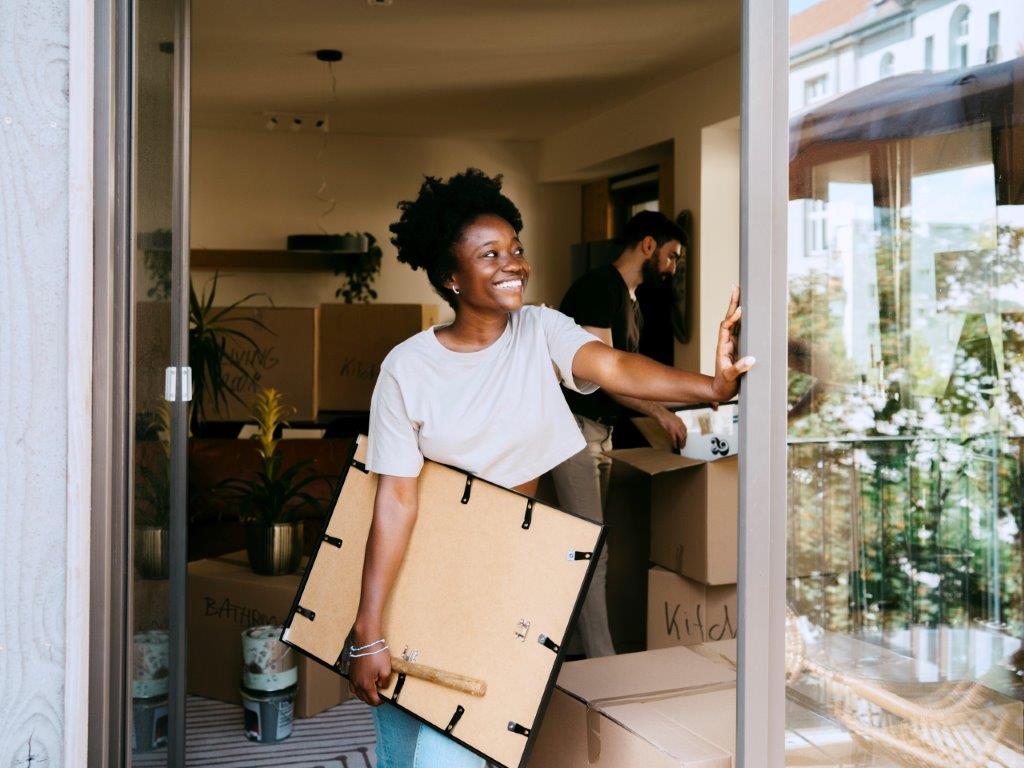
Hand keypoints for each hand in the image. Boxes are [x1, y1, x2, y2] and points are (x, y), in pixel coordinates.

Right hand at [349, 648, 390, 705]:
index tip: (384, 700)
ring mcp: (352, 677)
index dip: (379, 702)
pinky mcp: (351, 671)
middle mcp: (357, 683)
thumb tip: (382, 687)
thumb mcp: (386, 669)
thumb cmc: (376, 653)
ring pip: (356, 693)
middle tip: (378, 698)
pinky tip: (361, 685)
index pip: (372, 700)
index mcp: (366, 685)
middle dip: (371, 700)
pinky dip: (357, 689)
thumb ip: (385, 682)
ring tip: (370, 693)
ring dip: (363, 696)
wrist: (365, 639)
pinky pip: (352, 685)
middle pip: (363, 698)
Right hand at [656, 409, 686, 449]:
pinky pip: (674, 439)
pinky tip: (675, 446)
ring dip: (681, 443)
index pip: (685, 430)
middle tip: (683, 445)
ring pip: (681, 437)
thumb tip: (677, 427)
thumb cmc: (665, 415)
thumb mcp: (674, 418)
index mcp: (681, 421)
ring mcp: (676, 428)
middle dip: (684, 441)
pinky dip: (675, 443)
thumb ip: (677, 423)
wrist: (661, 414)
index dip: (685, 436)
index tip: (684, 439)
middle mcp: (680, 425)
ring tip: (680, 446)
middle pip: (684, 435)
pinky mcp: (671, 431)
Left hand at [711, 286, 754, 401]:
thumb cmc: (724, 384)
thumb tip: (751, 360)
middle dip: (733, 303)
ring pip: (735, 321)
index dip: (732, 318)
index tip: (740, 310)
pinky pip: (740, 329)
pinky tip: (746, 309)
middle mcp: (727, 341)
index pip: (726, 327)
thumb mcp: (730, 377)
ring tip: (740, 292)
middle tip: (736, 287)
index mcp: (723, 346)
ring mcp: (732, 342)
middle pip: (729, 318)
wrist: (721, 390)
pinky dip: (743, 318)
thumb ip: (738, 369)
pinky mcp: (738, 346)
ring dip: (737, 307)